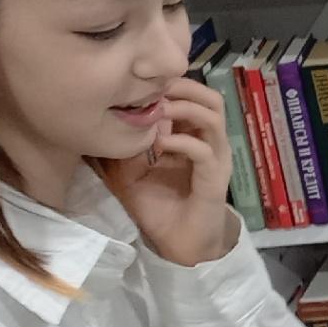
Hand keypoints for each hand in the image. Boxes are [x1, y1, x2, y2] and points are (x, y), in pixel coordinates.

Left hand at [102, 77, 235, 266]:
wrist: (179, 244)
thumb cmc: (159, 207)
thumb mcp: (133, 171)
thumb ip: (128, 145)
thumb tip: (111, 119)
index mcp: (193, 137)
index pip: (193, 97)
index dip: (172, 85)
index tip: (142, 82)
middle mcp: (209, 143)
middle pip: (211, 98)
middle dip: (183, 88)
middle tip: (154, 90)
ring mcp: (216, 159)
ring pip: (212, 117)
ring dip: (184, 108)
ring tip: (158, 111)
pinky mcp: (214, 178)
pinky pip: (203, 150)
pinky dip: (180, 141)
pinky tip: (160, 145)